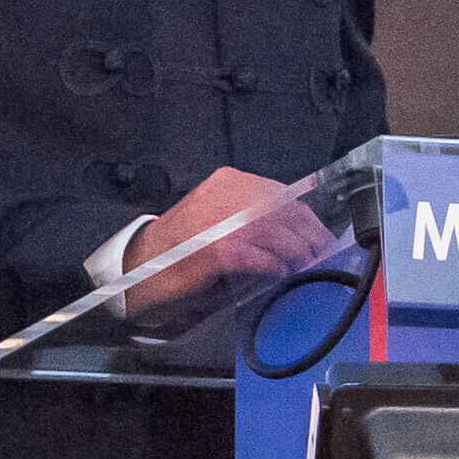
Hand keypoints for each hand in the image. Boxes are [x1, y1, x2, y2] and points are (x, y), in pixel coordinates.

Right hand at [135, 166, 321, 305]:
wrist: (138, 269)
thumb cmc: (179, 249)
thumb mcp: (219, 220)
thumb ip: (253, 219)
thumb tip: (297, 235)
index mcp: (229, 183)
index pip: (284, 196)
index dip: (308, 219)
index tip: (321, 237)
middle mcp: (226, 195)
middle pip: (286, 213)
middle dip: (309, 238)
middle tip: (320, 257)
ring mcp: (220, 221)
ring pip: (278, 235)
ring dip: (296, 256)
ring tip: (302, 269)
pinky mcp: (216, 250)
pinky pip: (261, 258)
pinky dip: (275, 269)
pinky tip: (279, 276)